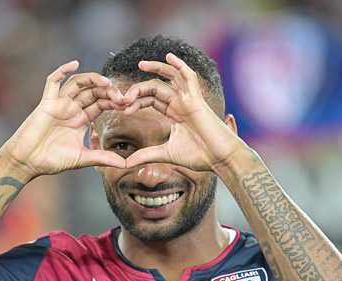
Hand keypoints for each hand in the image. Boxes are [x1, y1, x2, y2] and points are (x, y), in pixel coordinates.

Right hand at [3, 61, 126, 177]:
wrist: (28, 162)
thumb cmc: (52, 161)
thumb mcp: (82, 159)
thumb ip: (102, 158)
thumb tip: (124, 164)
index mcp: (81, 119)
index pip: (101, 104)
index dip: (114, 102)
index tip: (127, 105)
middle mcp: (71, 109)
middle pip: (93, 92)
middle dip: (109, 92)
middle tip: (122, 97)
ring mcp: (59, 104)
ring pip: (78, 84)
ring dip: (93, 80)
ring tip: (107, 83)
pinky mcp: (46, 103)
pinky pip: (53, 82)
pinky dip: (62, 70)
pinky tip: (74, 64)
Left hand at [122, 53, 245, 171]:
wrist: (219, 159)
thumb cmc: (198, 156)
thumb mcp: (165, 154)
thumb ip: (146, 155)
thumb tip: (126, 164)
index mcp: (174, 113)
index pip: (151, 99)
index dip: (136, 102)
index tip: (122, 109)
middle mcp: (181, 103)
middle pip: (156, 88)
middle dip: (138, 90)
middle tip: (123, 98)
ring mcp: (189, 100)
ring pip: (170, 78)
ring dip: (156, 68)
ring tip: (141, 64)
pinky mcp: (196, 100)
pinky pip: (189, 77)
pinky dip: (180, 65)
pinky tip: (169, 56)